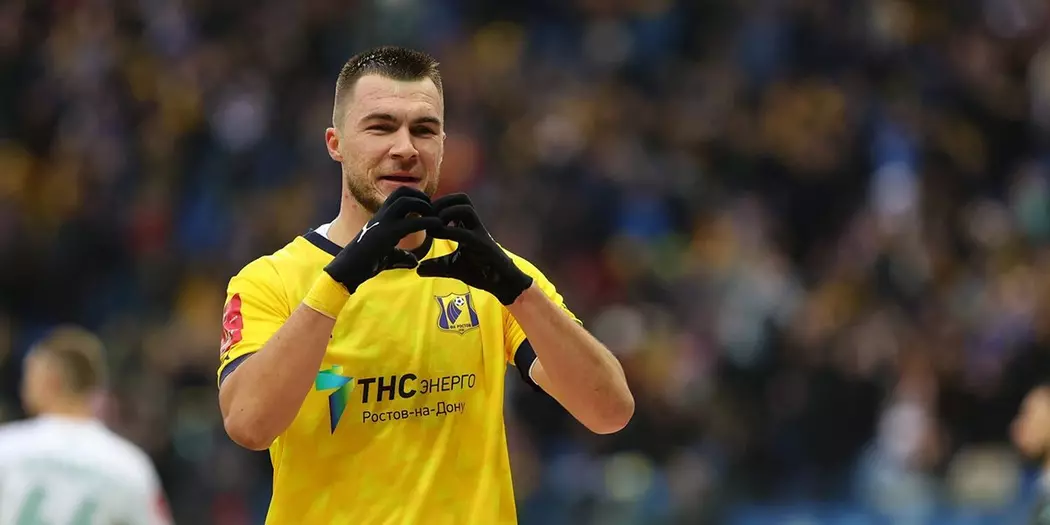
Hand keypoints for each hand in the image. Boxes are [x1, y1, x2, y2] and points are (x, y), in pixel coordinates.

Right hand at [324, 187, 441, 293]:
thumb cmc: (365, 264)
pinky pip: (412, 222)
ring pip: (405, 200)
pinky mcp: (387, 234)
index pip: (399, 194)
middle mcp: (382, 215)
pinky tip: (437, 227)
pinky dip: (428, 222)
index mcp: (382, 217)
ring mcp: (384, 223)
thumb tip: (415, 261)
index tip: (428, 209)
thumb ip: (402, 255)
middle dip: (421, 196)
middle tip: (433, 210)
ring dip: (424, 205)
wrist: (348, 270)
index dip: (416, 197)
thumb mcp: (388, 257)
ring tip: (435, 217)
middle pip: (402, 191)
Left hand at [417, 193, 532, 304]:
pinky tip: (437, 238)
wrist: (501, 283)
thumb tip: (418, 269)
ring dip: (446, 213)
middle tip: (427, 216)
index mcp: (468, 226)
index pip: (456, 202)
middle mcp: (475, 225)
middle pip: (462, 198)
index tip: (424, 215)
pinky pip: (466, 232)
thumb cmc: (479, 272)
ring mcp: (480, 233)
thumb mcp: (452, 267)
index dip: (438, 204)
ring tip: (433, 227)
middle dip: (441, 203)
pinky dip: (449, 232)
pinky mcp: (483, 245)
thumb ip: (436, 265)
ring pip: (466, 208)